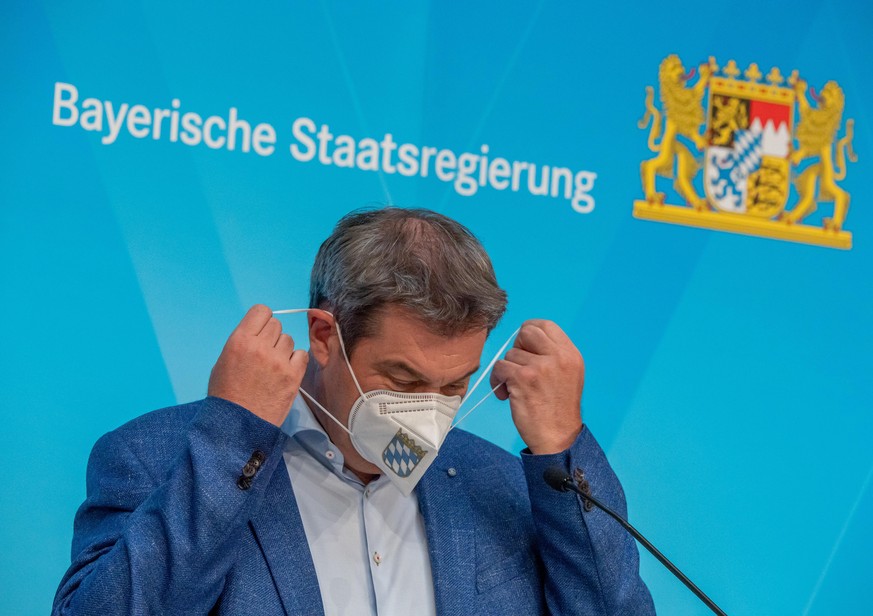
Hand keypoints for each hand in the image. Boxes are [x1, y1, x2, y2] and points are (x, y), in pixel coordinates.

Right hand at [208, 304, 308, 426]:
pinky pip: (301, 355)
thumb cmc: (227, 394)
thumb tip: (260, 331)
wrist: (237, 424)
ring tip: (272, 368)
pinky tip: (284, 373)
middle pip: (276, 324)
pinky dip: (295, 361)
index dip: (262, 320)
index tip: (261, 331)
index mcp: (239, 340)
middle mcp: (260, 347)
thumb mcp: (224, 360)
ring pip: (289, 339)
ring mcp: (279, 361)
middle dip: (271, 337)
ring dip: (283, 350)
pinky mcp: (293, 375)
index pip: (261, 311)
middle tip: (264, 354)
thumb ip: (243, 341)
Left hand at [490, 320, 583, 454]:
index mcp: (571, 354)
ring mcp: (541, 366)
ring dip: (507, 372)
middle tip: (519, 366)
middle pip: (526, 332)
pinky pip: (500, 367)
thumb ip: (552, 355)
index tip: (523, 347)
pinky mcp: (523, 378)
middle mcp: (559, 357)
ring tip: (516, 390)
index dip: (529, 332)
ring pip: (510, 354)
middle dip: (516, 347)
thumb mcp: (567, 375)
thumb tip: (524, 338)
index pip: (546, 325)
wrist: (558, 438)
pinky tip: (506, 396)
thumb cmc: (558, 410)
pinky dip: (498, 381)